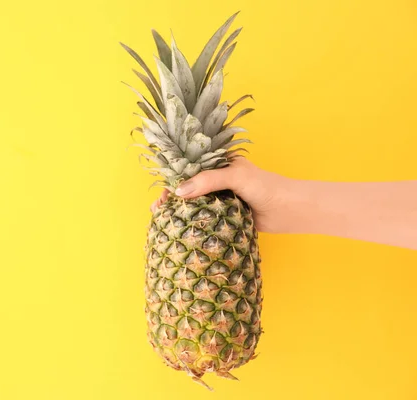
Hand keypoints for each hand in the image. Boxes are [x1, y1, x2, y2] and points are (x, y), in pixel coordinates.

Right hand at [150, 158, 290, 232]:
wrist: (290, 211)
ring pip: (196, 205)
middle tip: (157, 210)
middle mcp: (218, 181)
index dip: (173, 179)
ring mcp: (221, 200)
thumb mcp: (235, 176)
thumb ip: (208, 181)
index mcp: (219, 164)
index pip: (189, 169)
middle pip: (189, 188)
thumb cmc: (265, 187)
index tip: (161, 194)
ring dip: (181, 212)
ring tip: (164, 221)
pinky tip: (183, 230)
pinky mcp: (226, 217)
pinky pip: (206, 219)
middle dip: (172, 198)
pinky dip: (194, 224)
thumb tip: (178, 193)